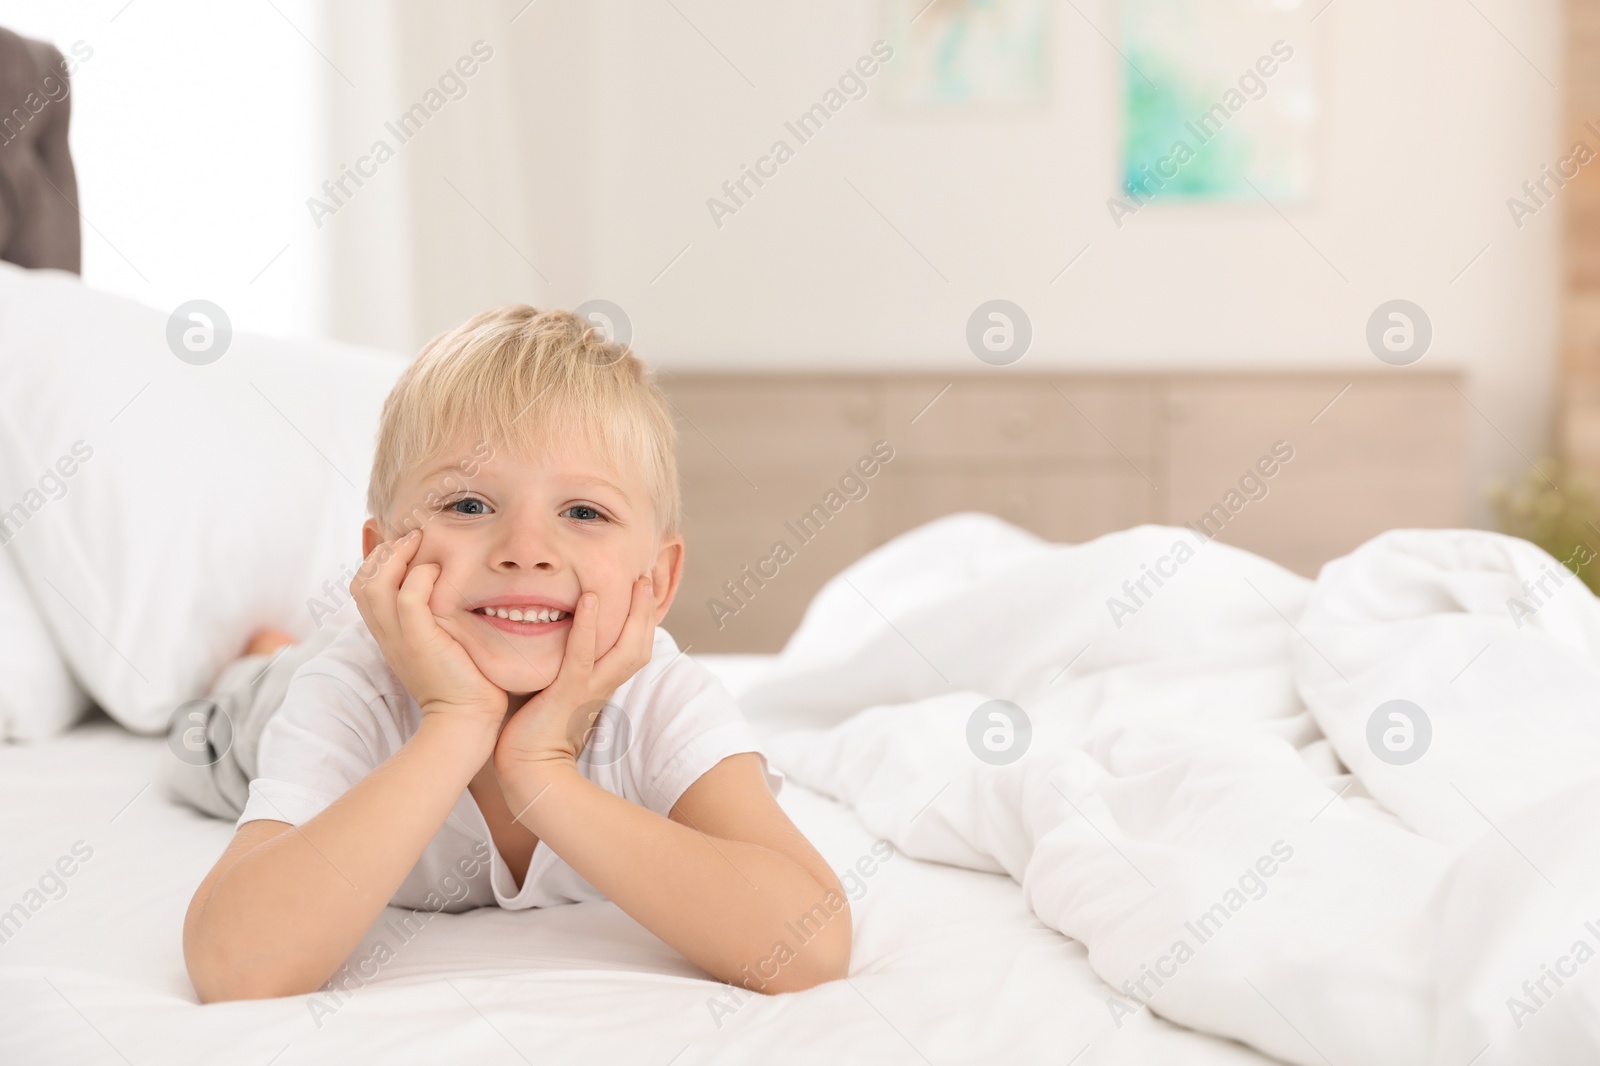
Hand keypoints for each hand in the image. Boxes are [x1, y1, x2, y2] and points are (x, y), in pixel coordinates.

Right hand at [349, 529, 505, 737]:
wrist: (466, 718)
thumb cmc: (463, 679)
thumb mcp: (441, 640)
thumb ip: (434, 614)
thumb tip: (442, 582)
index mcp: (388, 633)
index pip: (363, 586)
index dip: (376, 559)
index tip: (404, 543)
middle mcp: (386, 634)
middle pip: (362, 581)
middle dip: (383, 551)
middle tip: (412, 535)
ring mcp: (400, 638)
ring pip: (376, 584)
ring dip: (397, 556)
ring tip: (420, 540)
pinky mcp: (420, 641)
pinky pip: (408, 598)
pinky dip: (420, 577)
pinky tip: (438, 570)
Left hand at [493, 575, 657, 775]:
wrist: (527, 770)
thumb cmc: (532, 729)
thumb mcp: (555, 690)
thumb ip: (560, 666)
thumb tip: (553, 637)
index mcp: (602, 684)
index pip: (633, 647)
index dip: (644, 619)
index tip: (644, 589)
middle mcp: (602, 685)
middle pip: (640, 644)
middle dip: (648, 610)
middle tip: (648, 575)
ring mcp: (588, 689)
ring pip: (625, 648)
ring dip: (635, 612)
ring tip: (637, 581)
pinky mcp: (567, 693)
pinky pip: (582, 656)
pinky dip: (587, 626)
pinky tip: (589, 598)